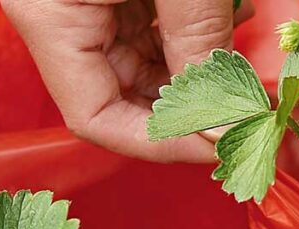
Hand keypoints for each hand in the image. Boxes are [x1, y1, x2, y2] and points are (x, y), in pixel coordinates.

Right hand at [1, 0, 253, 161]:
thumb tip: (228, 123)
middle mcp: (59, 18)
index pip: (96, 119)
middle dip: (189, 114)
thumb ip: (198, 45)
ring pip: (143, 69)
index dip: (163, 143)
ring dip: (197, 82)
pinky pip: (149, 34)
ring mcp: (86, 3)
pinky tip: (235, 42)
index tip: (223, 145)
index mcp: (50, 19)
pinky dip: (192, 46)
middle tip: (248, 120)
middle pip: (123, 98)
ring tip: (247, 85)